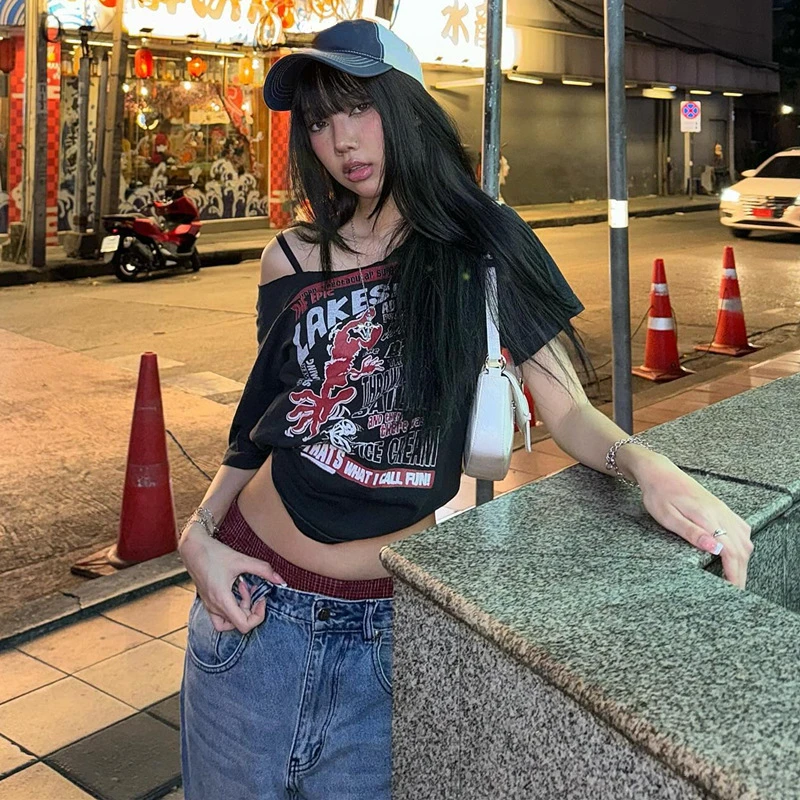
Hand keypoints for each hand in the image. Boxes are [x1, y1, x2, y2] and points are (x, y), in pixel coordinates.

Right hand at [178, 522, 285, 633]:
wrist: (193, 547)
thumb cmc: (214, 553)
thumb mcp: (242, 560)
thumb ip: (263, 570)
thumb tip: (280, 581)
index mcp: (222, 600)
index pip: (244, 625)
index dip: (258, 615)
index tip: (261, 598)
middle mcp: (214, 607)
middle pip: (239, 623)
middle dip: (251, 607)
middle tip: (253, 588)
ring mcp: (209, 606)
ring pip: (229, 621)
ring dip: (241, 609)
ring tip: (243, 589)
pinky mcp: (207, 601)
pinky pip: (220, 617)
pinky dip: (231, 609)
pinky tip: (234, 592)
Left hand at [636, 454, 752, 588]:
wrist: (659, 472)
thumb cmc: (659, 494)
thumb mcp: (668, 516)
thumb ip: (692, 533)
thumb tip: (715, 549)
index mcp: (708, 517)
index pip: (731, 552)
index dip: (734, 574)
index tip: (734, 590)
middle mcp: (721, 513)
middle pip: (742, 548)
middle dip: (741, 572)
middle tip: (735, 590)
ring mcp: (723, 509)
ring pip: (744, 539)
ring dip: (743, 560)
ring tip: (734, 576)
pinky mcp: (721, 507)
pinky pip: (741, 529)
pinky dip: (742, 545)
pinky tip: (735, 553)